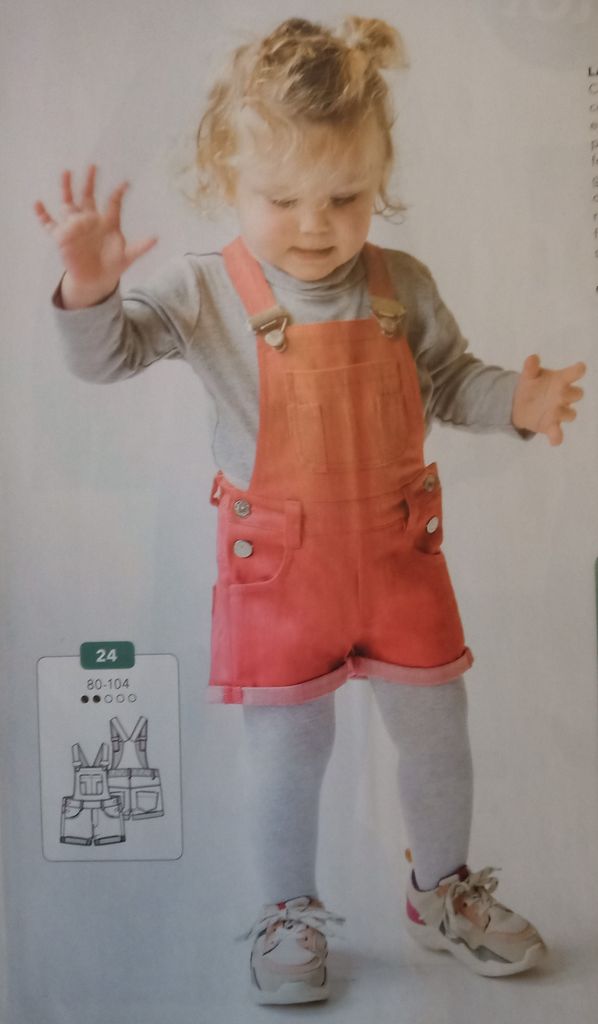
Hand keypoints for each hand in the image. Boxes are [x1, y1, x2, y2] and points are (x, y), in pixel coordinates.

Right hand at [34, 165, 157, 305]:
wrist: (96, 280)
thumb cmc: (111, 265)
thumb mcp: (127, 256)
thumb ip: (140, 247)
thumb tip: (156, 238)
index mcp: (107, 222)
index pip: (113, 203)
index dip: (119, 193)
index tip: (126, 183)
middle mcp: (90, 220)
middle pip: (88, 196)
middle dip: (90, 182)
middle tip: (93, 166)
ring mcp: (75, 227)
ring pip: (68, 203)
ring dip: (67, 189)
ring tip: (66, 173)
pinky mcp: (62, 237)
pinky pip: (49, 224)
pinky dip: (42, 215)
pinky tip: (37, 204)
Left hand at [511, 354, 585, 445]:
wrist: (519, 403)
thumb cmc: (531, 385)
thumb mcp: (528, 375)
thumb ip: (530, 367)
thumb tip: (532, 358)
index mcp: (560, 380)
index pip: (575, 373)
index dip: (578, 371)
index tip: (579, 369)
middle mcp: (563, 396)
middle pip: (578, 394)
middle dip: (571, 394)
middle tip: (558, 393)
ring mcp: (559, 412)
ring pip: (571, 414)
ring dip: (564, 413)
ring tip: (551, 412)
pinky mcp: (551, 426)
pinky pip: (558, 433)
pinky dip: (557, 437)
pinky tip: (553, 441)